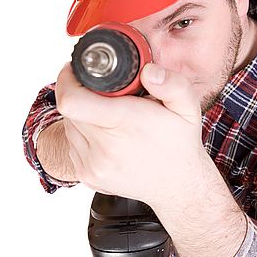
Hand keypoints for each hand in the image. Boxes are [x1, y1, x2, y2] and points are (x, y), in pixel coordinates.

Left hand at [55, 62, 203, 207]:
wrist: (179, 185)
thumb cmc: (180, 144)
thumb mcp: (188, 108)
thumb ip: (173, 84)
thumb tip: (148, 71)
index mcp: (125, 125)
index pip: (73, 101)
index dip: (68, 80)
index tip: (77, 71)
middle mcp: (105, 149)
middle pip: (69, 109)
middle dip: (81, 94)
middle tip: (106, 94)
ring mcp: (94, 166)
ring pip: (69, 126)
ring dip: (82, 115)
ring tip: (110, 116)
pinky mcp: (88, 176)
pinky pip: (73, 145)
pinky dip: (84, 135)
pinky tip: (108, 135)